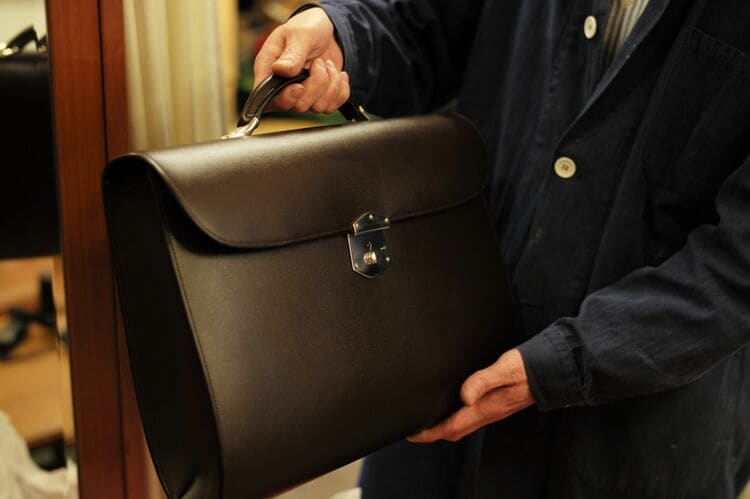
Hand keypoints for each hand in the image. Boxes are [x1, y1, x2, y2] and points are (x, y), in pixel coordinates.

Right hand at [253, 7, 349, 113]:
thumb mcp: (300, 34)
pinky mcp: (319, 98)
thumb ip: (292, 53)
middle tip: (318, 62)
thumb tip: (280, 70)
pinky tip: (338, 74)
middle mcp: (283, 87)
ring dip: (330, 84)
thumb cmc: (307, 27)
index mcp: (269, 69)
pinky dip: (341, 91)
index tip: (300, 86)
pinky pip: (333, 107)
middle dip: (316, 84)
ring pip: (318, 107)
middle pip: (299, 106)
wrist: (327, 30)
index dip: (286, 99)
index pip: (270, 99)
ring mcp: (302, 95)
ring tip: (327, 64)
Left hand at [408, 349, 534, 442]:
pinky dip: (455, 416)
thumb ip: (483, 381)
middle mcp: (488, 413)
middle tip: (413, 428)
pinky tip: (450, 406)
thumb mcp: (504, 369)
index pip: (451, 427)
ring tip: (427, 419)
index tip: (411, 433)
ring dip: (443, 426)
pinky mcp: (496, 403)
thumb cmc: (528, 367)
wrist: (551, 370)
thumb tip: (464, 396)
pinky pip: (471, 417)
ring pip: (462, 425)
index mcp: (486, 408)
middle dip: (432, 433)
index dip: (429, 433)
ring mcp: (492, 410)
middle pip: (454, 431)